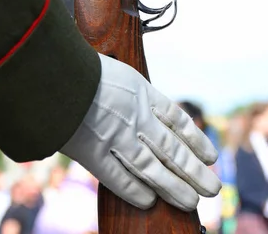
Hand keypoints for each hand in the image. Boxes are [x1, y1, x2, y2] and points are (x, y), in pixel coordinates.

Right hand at [60, 54, 221, 210]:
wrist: (55, 73)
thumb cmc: (82, 66)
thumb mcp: (118, 70)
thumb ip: (132, 89)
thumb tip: (142, 100)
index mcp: (144, 94)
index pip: (179, 121)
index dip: (196, 140)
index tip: (211, 156)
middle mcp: (137, 118)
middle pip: (173, 150)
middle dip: (195, 171)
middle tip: (213, 189)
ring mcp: (116, 137)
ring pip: (153, 168)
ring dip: (174, 187)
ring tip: (192, 201)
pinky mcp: (93, 153)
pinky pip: (118, 177)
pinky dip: (134, 191)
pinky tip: (150, 202)